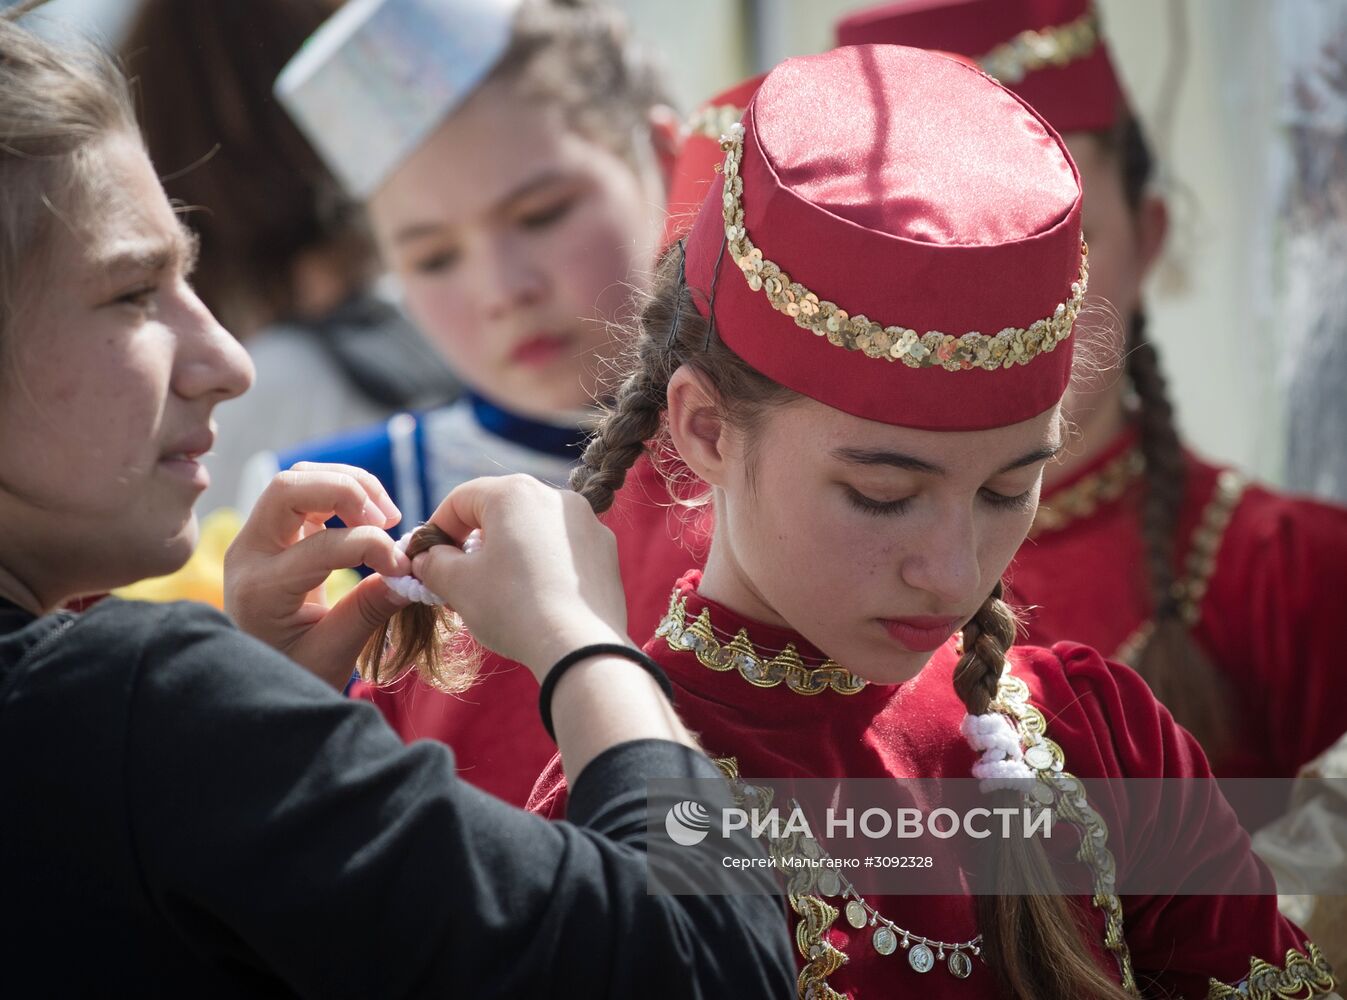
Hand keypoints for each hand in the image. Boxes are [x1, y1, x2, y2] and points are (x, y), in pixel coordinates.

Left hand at [224, 462, 411, 687]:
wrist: (257, 683)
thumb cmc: (293, 674)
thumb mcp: (333, 654)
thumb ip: (369, 610)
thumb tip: (410, 575)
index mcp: (260, 590)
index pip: (320, 545)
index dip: (371, 547)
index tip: (404, 569)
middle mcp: (250, 553)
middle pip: (290, 487)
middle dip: (348, 491)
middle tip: (388, 522)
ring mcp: (258, 538)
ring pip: (299, 478)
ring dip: (348, 485)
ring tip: (386, 517)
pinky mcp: (275, 532)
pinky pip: (307, 490)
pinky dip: (345, 492)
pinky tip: (372, 519)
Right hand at [410, 474, 628, 677]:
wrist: (580, 647)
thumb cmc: (512, 607)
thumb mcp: (457, 584)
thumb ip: (433, 562)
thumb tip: (428, 557)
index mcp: (514, 493)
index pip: (461, 500)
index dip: (438, 528)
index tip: (428, 559)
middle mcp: (556, 496)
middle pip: (500, 511)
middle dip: (475, 542)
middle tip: (460, 578)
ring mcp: (587, 522)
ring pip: (534, 529)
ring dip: (511, 553)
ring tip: (498, 591)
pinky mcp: (606, 550)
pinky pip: (563, 550)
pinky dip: (544, 565)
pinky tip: (537, 597)